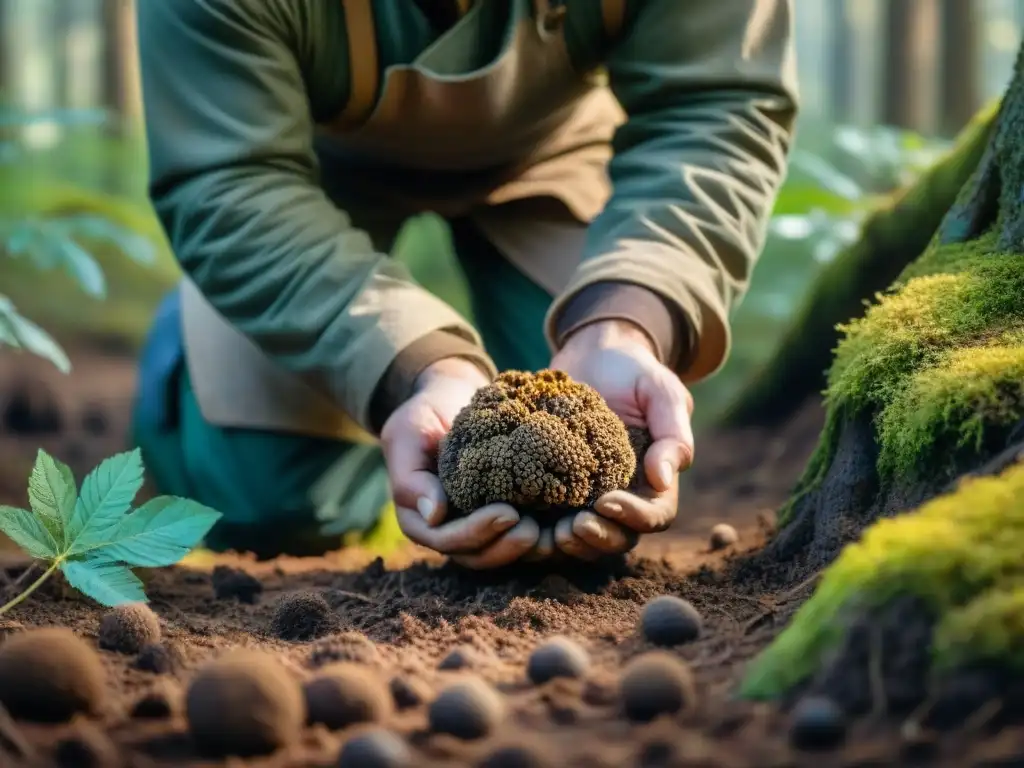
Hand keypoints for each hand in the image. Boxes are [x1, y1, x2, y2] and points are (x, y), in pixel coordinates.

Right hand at [380, 357, 539, 568]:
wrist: (451, 400)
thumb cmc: (424, 416)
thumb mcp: (409, 435)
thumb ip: (412, 476)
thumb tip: (434, 515)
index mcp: (418, 517)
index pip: (445, 539)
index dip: (476, 532)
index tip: (508, 513)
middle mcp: (445, 528)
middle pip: (474, 555)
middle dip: (503, 547)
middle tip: (532, 530)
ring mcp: (471, 525)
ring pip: (494, 553)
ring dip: (519, 549)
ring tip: (544, 532)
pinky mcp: (495, 516)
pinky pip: (511, 537)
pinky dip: (532, 538)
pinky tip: (553, 527)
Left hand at [546, 320, 693, 559]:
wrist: (592, 353)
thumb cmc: (633, 371)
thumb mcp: (661, 391)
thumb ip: (672, 434)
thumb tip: (664, 479)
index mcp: (654, 480)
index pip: (654, 515)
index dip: (634, 518)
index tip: (607, 503)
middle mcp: (623, 494)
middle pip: (619, 537)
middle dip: (598, 538)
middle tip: (572, 527)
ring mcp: (587, 495)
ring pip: (584, 537)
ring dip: (570, 542)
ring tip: (551, 532)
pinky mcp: (553, 487)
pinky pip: (549, 518)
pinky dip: (540, 527)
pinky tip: (522, 519)